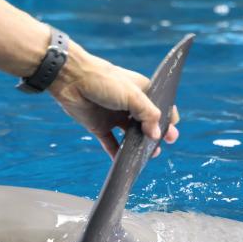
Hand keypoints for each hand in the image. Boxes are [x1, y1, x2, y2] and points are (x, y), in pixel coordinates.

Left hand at [49, 46, 179, 158]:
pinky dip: (117, 153)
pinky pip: (111, 143)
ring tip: (145, 156)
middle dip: (155, 136)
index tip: (171, 134)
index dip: (168, 120)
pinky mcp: (99, 126)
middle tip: (159, 147)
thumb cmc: (103, 79)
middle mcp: (129, 104)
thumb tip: (157, 134)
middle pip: (147, 124)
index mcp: (141, 91)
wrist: (70, 79)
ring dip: (138, 146)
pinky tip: (124, 162)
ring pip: (131, 135)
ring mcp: (114, 116)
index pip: (161, 106)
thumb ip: (148, 114)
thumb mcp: (132, 95)